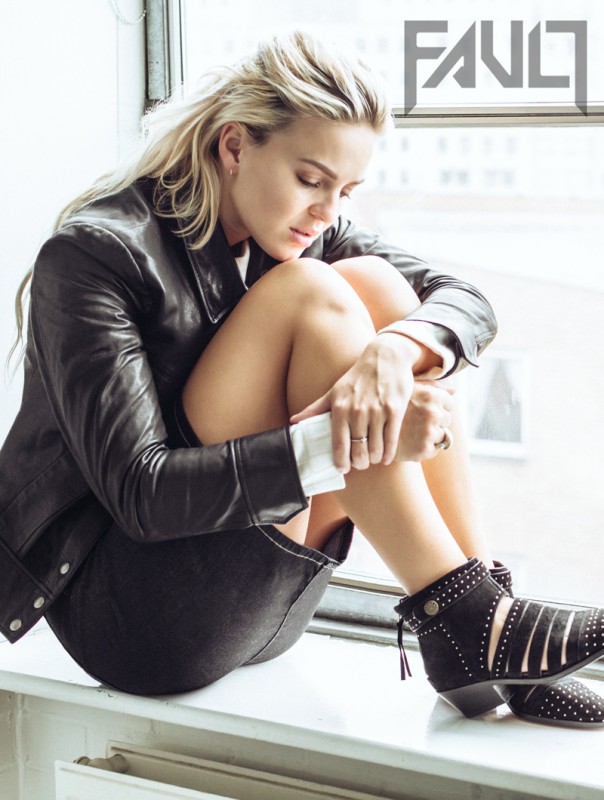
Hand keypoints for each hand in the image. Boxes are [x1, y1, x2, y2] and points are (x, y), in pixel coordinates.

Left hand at [291, 333, 449, 471]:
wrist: (386, 358)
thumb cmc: (357, 377)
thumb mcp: (334, 391)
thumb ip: (315, 409)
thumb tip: (293, 421)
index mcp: (340, 408)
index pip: (339, 444)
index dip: (341, 462)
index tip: (342, 469)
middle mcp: (358, 411)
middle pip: (358, 451)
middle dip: (359, 463)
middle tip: (360, 464)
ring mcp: (377, 411)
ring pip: (375, 449)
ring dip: (373, 459)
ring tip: (372, 458)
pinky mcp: (395, 411)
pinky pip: (391, 441)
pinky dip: (388, 454)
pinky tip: (385, 457)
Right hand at [396, 381, 453, 461]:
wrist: (369, 430)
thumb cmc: (390, 405)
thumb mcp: (409, 389)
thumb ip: (432, 387)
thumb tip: (454, 391)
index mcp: (431, 395)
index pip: (449, 403)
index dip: (437, 407)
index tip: (423, 409)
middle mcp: (432, 412)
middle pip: (447, 419)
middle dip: (435, 421)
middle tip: (415, 422)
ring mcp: (428, 431)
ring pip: (442, 434)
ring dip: (431, 435)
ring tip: (411, 432)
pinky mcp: (424, 448)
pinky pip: (436, 448)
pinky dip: (426, 448)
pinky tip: (411, 443)